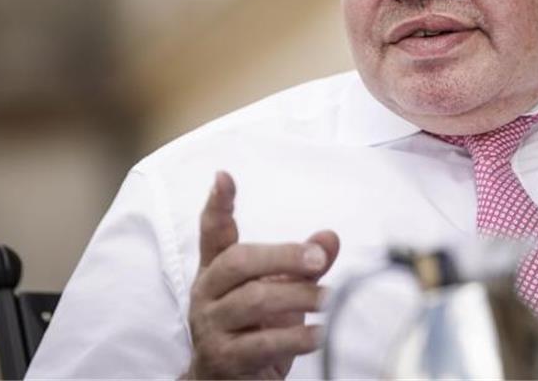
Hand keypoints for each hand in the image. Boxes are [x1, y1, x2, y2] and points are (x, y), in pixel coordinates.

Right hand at [183, 171, 340, 378]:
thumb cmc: (255, 328)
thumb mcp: (280, 291)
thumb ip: (303, 264)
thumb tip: (330, 237)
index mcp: (217, 270)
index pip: (213, 232)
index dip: (217, 205)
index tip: (223, 177)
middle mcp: (207, 294)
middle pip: (239, 261)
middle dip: (283, 256)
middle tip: (319, 261)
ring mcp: (211, 327)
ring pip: (254, 301)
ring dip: (299, 298)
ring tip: (328, 301)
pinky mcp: (223, 359)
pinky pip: (262, 343)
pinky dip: (296, 337)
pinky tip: (318, 334)